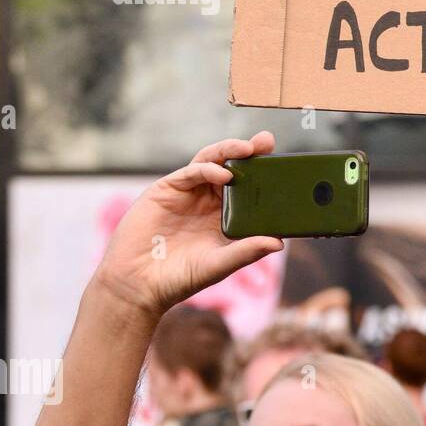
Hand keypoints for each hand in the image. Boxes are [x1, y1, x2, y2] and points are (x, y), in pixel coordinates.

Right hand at [92, 132, 283, 317]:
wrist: (140, 284)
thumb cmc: (182, 277)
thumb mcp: (221, 264)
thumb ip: (247, 251)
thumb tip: (279, 242)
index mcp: (226, 216)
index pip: (251, 188)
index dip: (266, 175)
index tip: (286, 165)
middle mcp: (209, 201)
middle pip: (234, 168)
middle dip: (251, 153)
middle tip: (267, 141)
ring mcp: (188, 193)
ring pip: (212, 163)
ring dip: (230, 151)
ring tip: (248, 148)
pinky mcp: (166, 190)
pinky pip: (190, 172)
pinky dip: (207, 169)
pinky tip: (223, 175)